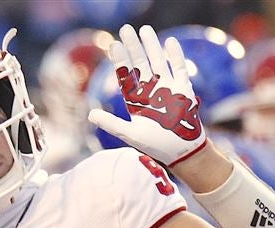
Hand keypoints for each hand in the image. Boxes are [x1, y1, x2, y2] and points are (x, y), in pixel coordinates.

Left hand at [87, 24, 207, 166]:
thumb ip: (111, 123)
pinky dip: (174, 56)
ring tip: (145, 29)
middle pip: (141, 64)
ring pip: (158, 62)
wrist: (182, 151)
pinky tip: (169, 42)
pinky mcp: (183, 90)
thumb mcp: (130, 134)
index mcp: (137, 100)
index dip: (121, 61)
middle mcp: (152, 92)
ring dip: (152, 46)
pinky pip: (179, 69)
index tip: (114, 45)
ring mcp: (168, 89)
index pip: (127, 76)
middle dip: (134, 47)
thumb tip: (90, 114)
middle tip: (126, 29)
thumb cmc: (156, 145)